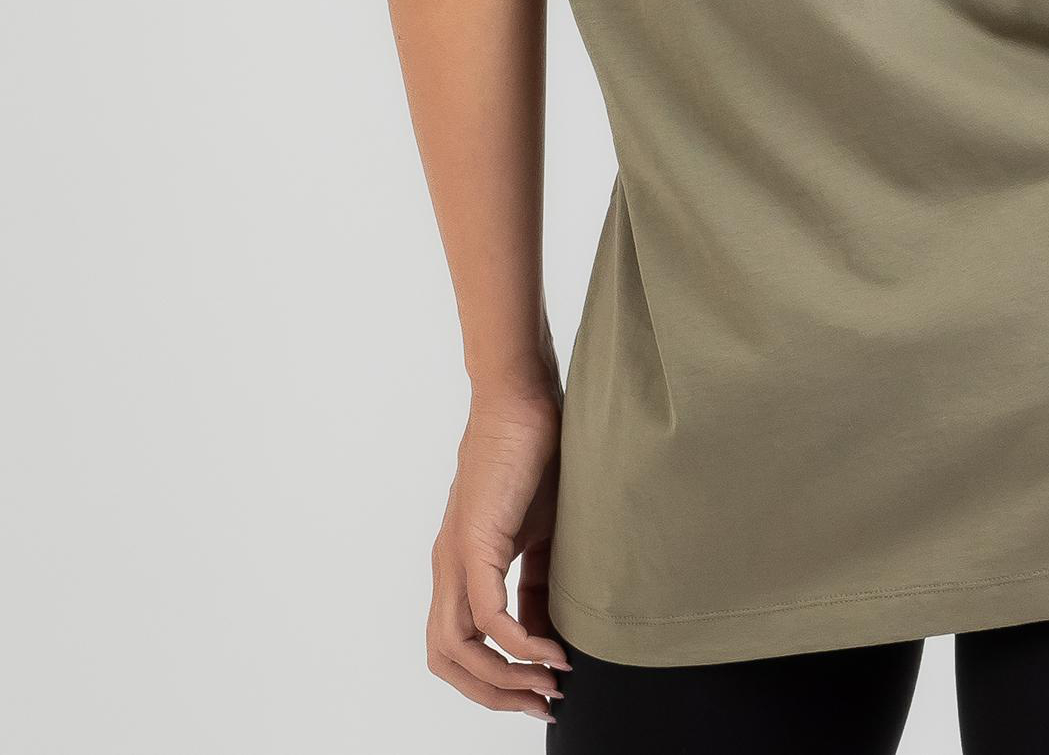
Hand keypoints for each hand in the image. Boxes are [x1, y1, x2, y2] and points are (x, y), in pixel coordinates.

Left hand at [427, 388, 571, 716]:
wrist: (522, 396)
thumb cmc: (535, 454)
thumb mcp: (542, 532)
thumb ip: (539, 580)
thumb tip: (550, 632)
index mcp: (460, 566)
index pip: (461, 646)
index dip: (500, 679)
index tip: (546, 690)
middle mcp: (447, 567)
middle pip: (446, 660)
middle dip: (494, 694)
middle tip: (543, 704)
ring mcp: (456, 555)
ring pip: (456, 648)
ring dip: (503, 678)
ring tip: (550, 683)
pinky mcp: (475, 541)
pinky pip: (486, 614)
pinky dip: (516, 642)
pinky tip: (550, 649)